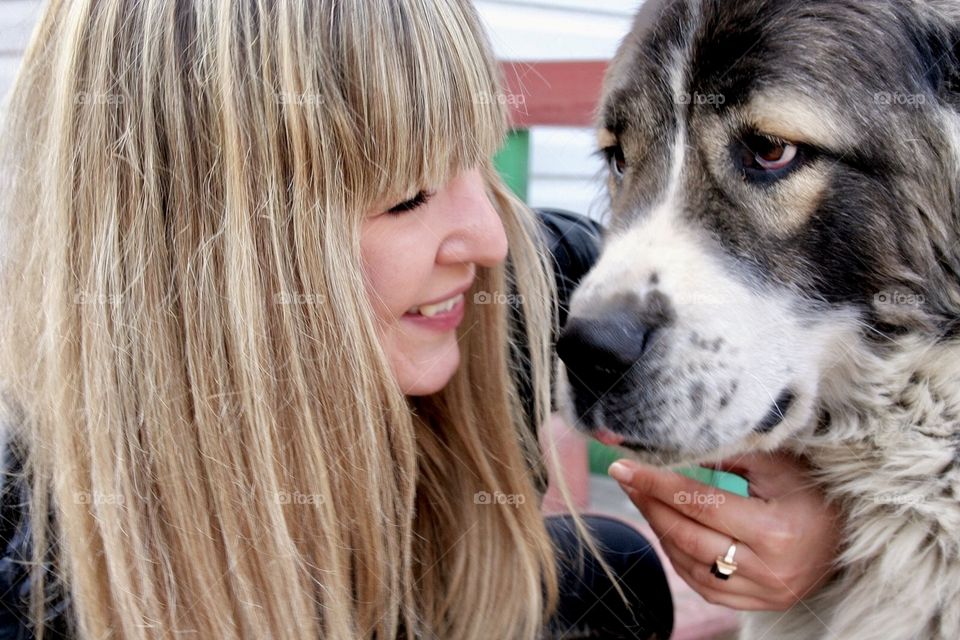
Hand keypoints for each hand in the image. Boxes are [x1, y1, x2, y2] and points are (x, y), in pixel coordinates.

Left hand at [608, 451, 841, 610]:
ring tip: (643, 499)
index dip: (657, 484)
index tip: (624, 466)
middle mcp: (768, 570)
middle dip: (650, 505)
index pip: (700, 504)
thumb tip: (673, 443)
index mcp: (775, 532)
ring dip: (660, 531)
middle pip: (689, 537)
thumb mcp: (779, 463)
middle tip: (626, 478)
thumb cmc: (814, 489)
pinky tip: (667, 530)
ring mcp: (764, 593)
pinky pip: (705, 585)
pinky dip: (679, 557)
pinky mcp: (759, 603)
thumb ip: (729, 453)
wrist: (854, 532)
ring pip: (691, 566)